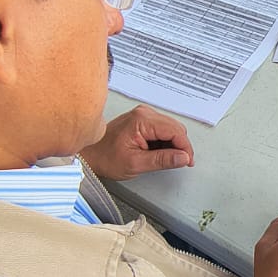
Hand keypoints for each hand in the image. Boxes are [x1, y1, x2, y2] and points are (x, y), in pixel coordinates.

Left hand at [80, 105, 194, 179]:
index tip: (188, 161)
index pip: (175, 131)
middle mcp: (144, 113)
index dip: (185, 147)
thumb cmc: (105, 158)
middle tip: (180, 163)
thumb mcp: (136, 163)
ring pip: (171, 129)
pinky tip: (157, 152)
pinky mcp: (143, 120)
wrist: (90, 154)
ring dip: (173, 145)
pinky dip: (165, 142)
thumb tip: (183, 157)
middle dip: (180, 146)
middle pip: (175, 128)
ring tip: (163, 159)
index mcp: (142, 120)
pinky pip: (162, 129)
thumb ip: (162, 160)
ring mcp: (143, 115)